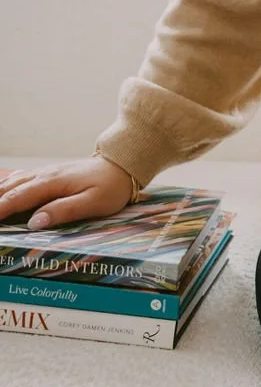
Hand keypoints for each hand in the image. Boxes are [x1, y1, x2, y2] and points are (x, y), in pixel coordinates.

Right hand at [0, 157, 136, 230]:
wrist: (123, 164)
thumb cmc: (110, 186)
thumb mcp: (92, 202)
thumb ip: (63, 211)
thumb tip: (34, 222)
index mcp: (53, 183)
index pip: (19, 197)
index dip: (0, 209)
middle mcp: (46, 175)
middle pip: (12, 188)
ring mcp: (48, 172)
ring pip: (16, 181)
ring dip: (0, 192)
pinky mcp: (52, 174)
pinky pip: (24, 178)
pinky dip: (10, 185)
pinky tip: (3, 189)